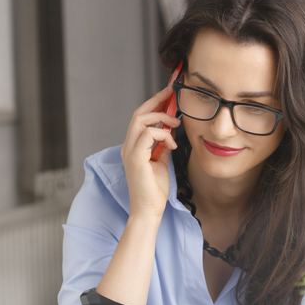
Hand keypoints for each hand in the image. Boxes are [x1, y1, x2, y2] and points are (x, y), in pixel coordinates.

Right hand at [121, 86, 180, 219]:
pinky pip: (148, 134)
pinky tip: (172, 145)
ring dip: (161, 117)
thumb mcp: (161, 162)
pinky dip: (164, 135)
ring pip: (140, 119)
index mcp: (133, 146)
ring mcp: (130, 151)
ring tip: (176, 123)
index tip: (169, 95)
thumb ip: (162, 146)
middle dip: (157, 100)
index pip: (141, 118)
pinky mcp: (135, 158)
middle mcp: (128, 146)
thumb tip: (171, 132)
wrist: (149, 210)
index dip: (154, 104)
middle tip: (173, 94)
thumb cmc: (154, 190)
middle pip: (139, 113)